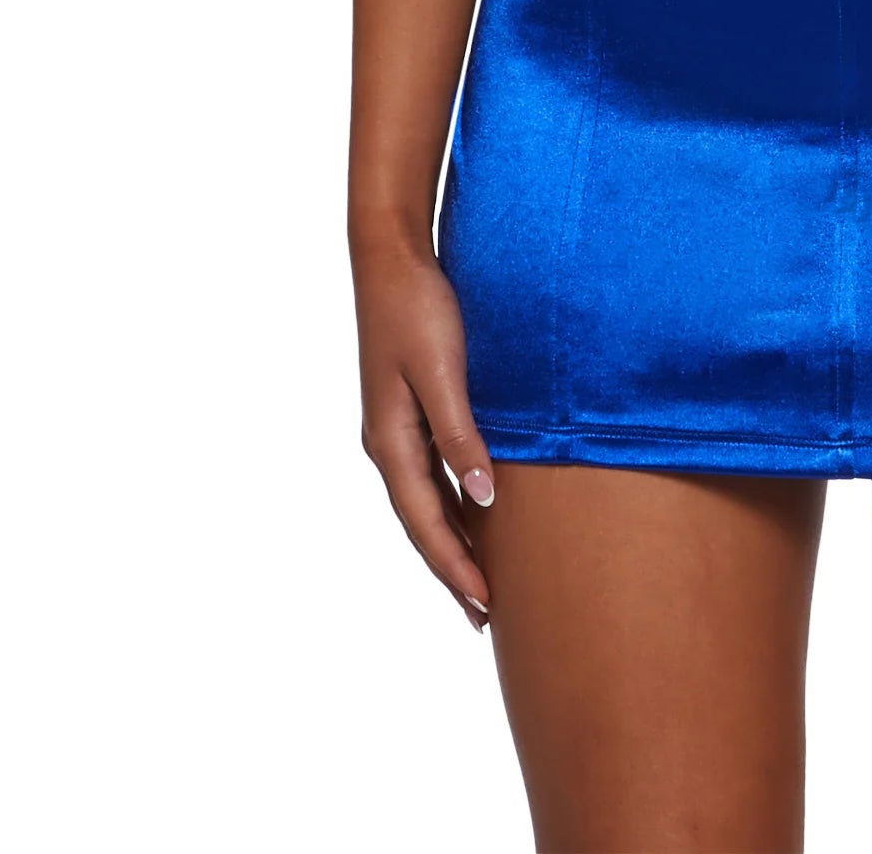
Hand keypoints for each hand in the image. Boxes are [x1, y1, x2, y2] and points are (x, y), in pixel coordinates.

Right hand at [355, 238, 496, 629]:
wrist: (390, 256)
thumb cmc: (418, 309)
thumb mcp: (442, 373)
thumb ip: (461, 436)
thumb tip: (483, 498)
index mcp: (390, 442)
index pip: (425, 523)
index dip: (455, 567)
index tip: (484, 607)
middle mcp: (387, 442)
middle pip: (420, 522)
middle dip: (450, 568)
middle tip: (484, 615)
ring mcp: (394, 426)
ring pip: (423, 500)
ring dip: (448, 540)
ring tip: (477, 578)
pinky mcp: (407, 406)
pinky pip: (428, 472)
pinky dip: (448, 502)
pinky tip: (470, 508)